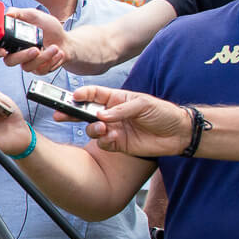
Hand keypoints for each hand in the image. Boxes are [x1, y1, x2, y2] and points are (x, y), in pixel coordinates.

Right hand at [0, 7, 67, 73]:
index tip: (3, 50)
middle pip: (10, 61)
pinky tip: (58, 52)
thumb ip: (20, 13)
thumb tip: (8, 13)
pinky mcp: (38, 69)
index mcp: (13, 41)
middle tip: (35, 50)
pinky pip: (40, 70)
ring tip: (55, 47)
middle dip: (23, 57)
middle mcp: (18, 53)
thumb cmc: (50, 29)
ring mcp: (28, 62)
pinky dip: (51, 61)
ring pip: (27, 67)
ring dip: (44, 57)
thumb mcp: (35, 16)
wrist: (66, 41)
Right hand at [72, 86, 189, 155]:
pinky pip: (104, 142)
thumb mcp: (143, 104)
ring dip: (93, 128)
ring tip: (101, 127)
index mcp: (116, 99)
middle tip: (60, 114)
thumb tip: (100, 115)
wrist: (178, 134)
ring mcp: (114, 129)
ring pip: (93, 128)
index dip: (82, 94)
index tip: (73, 96)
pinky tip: (111, 137)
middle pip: (86, 112)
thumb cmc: (162, 113)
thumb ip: (121, 110)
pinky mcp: (118, 144)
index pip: (95, 94)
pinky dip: (104, 140)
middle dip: (71, 113)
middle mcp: (112, 114)